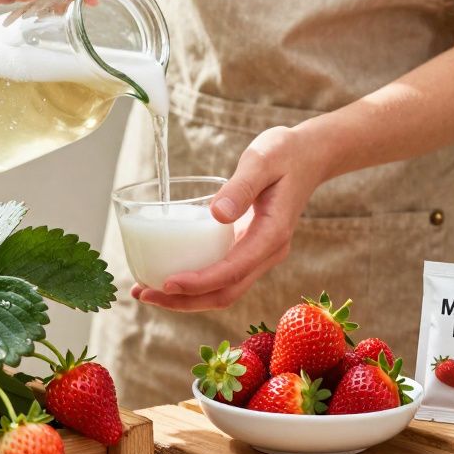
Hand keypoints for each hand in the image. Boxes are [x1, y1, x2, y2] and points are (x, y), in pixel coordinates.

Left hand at [133, 126, 327, 311]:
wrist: (309, 155)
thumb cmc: (285, 153)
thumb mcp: (263, 160)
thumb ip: (242, 186)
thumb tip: (216, 213)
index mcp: (272, 235)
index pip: (233, 271)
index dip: (199, 282)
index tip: (167, 283)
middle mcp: (268, 252)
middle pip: (225, 293)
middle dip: (184, 301)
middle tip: (144, 294)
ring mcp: (259, 254)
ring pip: (223, 290)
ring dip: (186, 297)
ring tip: (146, 290)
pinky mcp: (249, 249)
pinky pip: (221, 275)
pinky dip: (195, 282)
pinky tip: (167, 273)